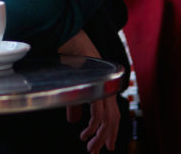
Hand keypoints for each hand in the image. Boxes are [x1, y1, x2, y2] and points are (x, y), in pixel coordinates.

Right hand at [60, 30, 118, 152]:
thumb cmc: (70, 57)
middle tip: (96, 151)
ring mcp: (104, 86)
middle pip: (113, 120)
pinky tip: (87, 131)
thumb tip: (74, 121)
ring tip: (91, 146)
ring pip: (108, 119)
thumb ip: (75, 104)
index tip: (101, 145)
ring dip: (99, 135)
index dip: (109, 133)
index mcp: (104, 88)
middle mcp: (107, 88)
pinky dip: (95, 124)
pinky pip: (99, 110)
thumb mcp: (73, 86)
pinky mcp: (98, 84)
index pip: (112, 116)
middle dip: (105, 138)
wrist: (67, 38)